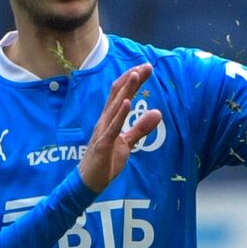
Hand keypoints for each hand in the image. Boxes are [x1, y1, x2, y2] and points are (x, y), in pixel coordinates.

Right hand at [78, 64, 160, 193]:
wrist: (89, 182)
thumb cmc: (106, 160)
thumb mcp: (128, 143)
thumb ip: (141, 128)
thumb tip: (158, 113)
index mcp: (110, 119)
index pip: (121, 94)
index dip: (133, 80)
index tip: (146, 67)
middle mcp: (104, 121)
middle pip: (118, 95)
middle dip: (132, 79)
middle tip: (146, 65)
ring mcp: (102, 131)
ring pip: (114, 107)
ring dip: (125, 90)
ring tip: (135, 75)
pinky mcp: (103, 144)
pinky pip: (112, 127)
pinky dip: (120, 114)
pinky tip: (127, 102)